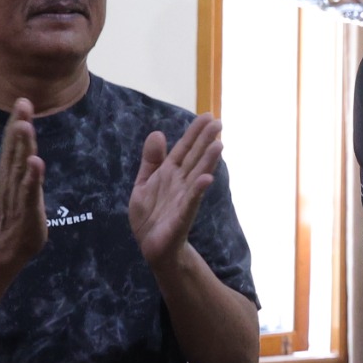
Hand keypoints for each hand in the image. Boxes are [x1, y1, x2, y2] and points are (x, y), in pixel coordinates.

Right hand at [0, 99, 46, 270]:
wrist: (7, 248)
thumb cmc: (20, 214)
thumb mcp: (24, 185)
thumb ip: (26, 167)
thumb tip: (30, 147)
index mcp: (12, 173)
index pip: (14, 144)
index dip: (17, 122)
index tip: (23, 100)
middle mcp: (12, 180)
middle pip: (15, 149)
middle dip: (19, 125)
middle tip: (23, 103)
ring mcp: (18, 194)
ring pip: (20, 166)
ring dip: (23, 145)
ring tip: (25, 125)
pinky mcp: (27, 209)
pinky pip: (29, 191)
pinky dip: (32, 176)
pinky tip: (35, 162)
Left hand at [128, 113, 221, 269]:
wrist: (151, 245)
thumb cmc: (150, 215)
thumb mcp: (143, 184)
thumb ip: (151, 160)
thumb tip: (158, 133)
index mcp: (170, 173)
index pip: (184, 148)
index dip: (194, 133)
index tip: (207, 116)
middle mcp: (181, 182)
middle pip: (194, 157)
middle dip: (205, 140)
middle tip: (219, 122)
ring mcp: (184, 197)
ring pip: (197, 175)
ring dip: (208, 161)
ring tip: (219, 145)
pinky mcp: (182, 215)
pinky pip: (191, 200)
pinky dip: (198, 190)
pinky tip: (206, 178)